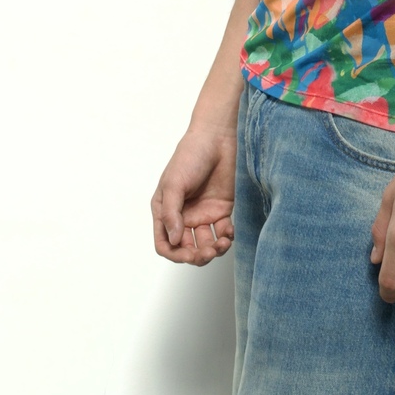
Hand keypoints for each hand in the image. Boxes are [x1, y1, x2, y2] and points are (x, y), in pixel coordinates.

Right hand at [151, 124, 236, 266]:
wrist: (217, 138)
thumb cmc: (190, 156)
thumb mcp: (174, 183)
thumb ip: (171, 213)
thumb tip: (175, 240)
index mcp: (165, 211)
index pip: (165, 243)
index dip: (175, 254)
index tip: (188, 255)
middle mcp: (183, 216)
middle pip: (187, 248)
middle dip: (197, 256)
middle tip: (208, 252)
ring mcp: (203, 214)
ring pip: (206, 244)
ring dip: (213, 250)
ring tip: (222, 244)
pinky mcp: (221, 209)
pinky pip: (223, 232)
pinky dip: (226, 237)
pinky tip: (229, 232)